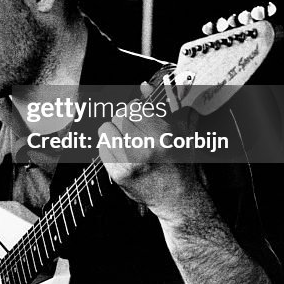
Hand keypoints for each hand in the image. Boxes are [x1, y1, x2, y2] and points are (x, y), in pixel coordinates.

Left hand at [97, 82, 202, 226]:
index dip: (138, 109)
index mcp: (163, 135)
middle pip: (119, 115)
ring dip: (114, 131)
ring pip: (106, 129)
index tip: (142, 116)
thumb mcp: (182, 131)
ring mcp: (130, 163)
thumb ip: (165, 105)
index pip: (135, 106)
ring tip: (126, 140)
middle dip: (126, 119)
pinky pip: (102, 147)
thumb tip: (144, 85)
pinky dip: (109, 147)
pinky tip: (121, 153)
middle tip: (134, 129)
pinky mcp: (118, 175)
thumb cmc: (181, 162)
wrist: (178, 198)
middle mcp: (145, 148)